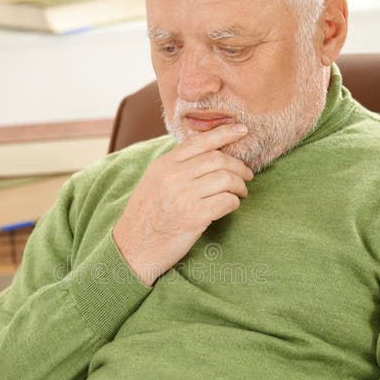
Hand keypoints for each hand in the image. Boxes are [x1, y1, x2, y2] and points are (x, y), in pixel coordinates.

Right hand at [112, 123, 252, 285]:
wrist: (133, 248)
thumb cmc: (145, 218)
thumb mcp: (153, 183)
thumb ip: (174, 167)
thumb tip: (204, 155)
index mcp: (164, 165)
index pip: (199, 141)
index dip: (225, 133)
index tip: (242, 130)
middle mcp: (173, 176)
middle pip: (218, 159)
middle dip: (239, 166)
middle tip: (247, 175)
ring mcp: (183, 196)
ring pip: (226, 179)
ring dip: (239, 186)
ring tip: (240, 192)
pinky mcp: (194, 216)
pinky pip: (226, 201)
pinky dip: (234, 202)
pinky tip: (231, 206)